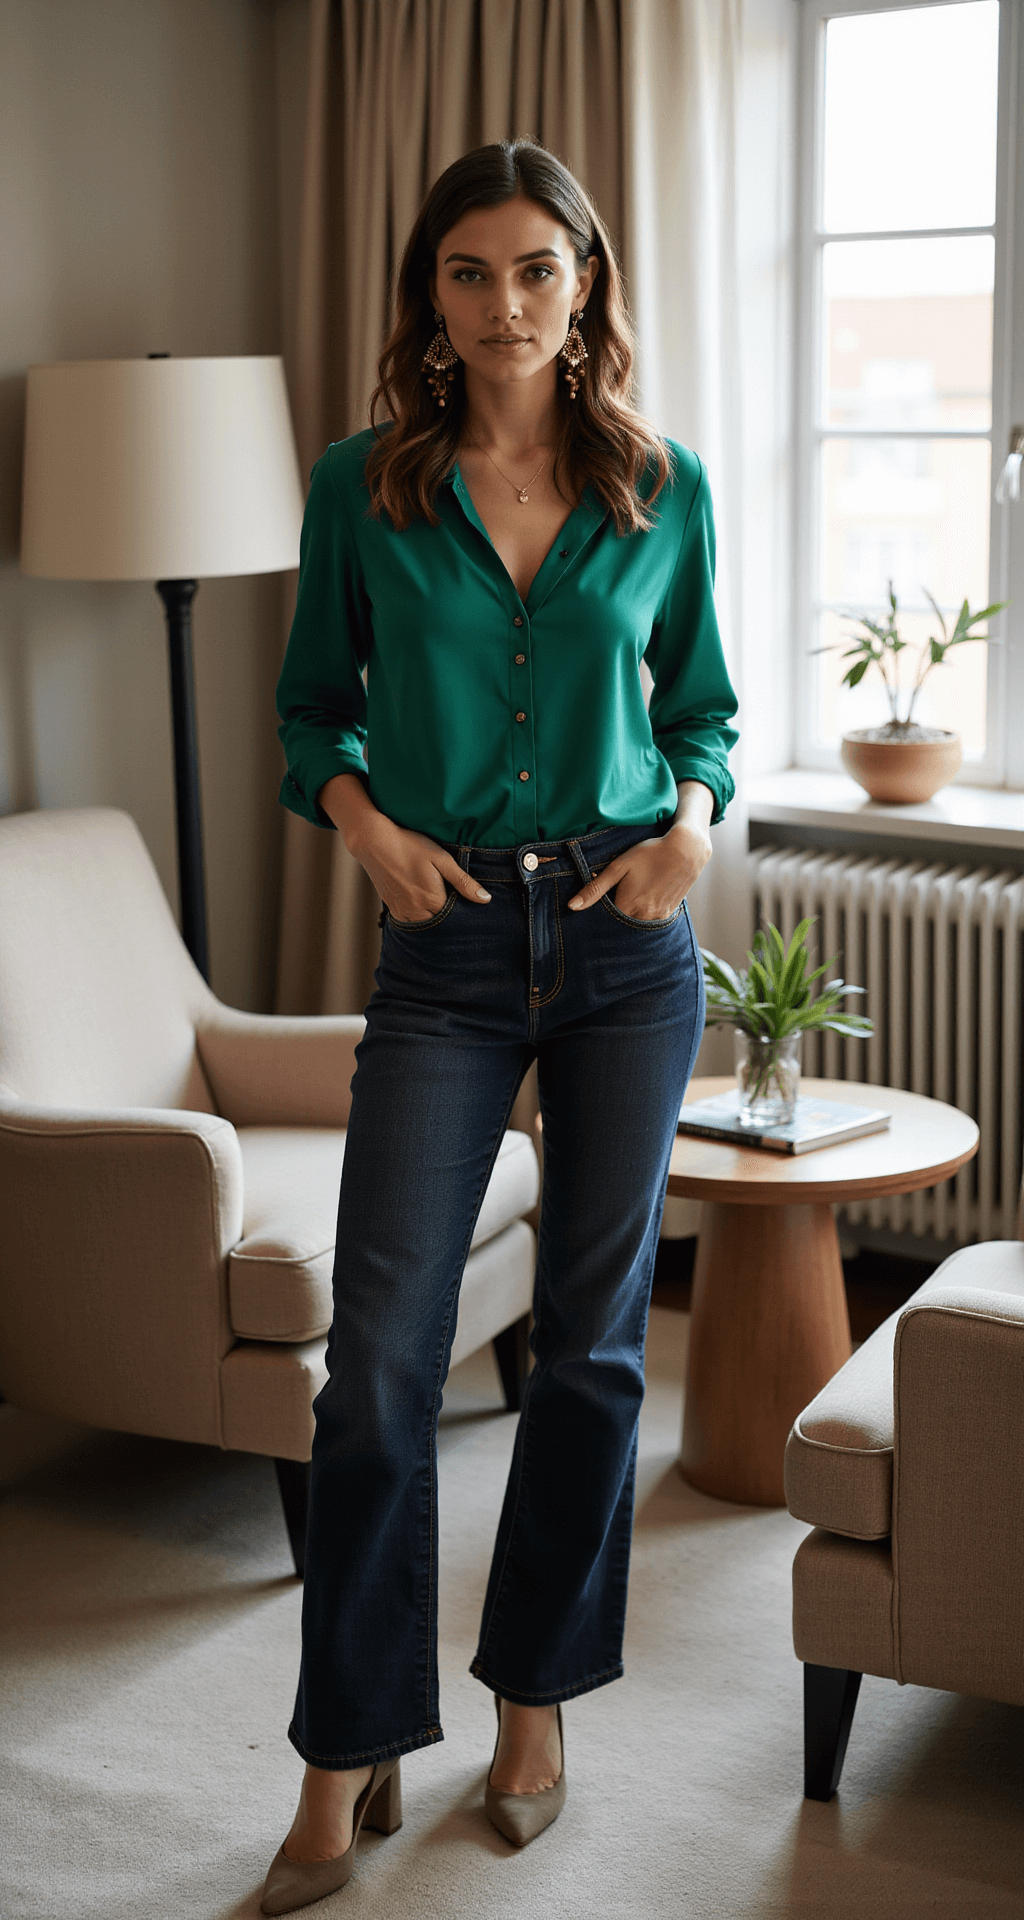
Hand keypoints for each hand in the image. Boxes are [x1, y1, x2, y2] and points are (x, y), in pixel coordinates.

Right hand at [347, 810, 489, 921]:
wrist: (374, 842)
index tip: (467, 902)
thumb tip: (485, 899)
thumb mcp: (441, 859)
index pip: (456, 918)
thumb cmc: (410, 846)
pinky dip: (419, 916)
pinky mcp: (392, 909)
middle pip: (441, 924)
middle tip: (450, 896)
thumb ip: (463, 881)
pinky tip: (422, 901)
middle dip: (449, 917)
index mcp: (433, 900)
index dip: (463, 910)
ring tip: (435, 898)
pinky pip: (411, 921)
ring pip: (425, 925)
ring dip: (433, 917)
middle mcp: (417, 911)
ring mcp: (402, 912)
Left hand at [567, 782, 713, 917]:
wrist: (686, 850)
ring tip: (633, 893)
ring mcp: (658, 917)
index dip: (600, 913)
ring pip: (636, 923)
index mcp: (628, 907)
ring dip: (630, 914)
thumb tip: (572, 907)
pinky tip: (646, 894)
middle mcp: (643, 917)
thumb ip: (595, 889)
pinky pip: (650, 920)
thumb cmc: (650, 854)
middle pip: (621, 924)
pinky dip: (644, 912)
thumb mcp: (619, 867)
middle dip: (615, 915)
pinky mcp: (669, 914)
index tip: (599, 902)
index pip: (606, 921)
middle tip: (619, 894)